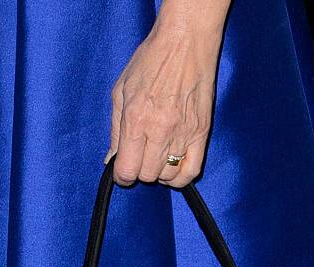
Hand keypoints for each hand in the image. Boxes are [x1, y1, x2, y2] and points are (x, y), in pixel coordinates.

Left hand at [105, 23, 223, 187]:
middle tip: (140, 156)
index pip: (127, 169)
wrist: (186, 42)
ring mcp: (183, 134)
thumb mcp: (121, 91)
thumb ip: (115, 130)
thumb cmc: (151, 61)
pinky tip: (174, 167)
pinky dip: (181, 177)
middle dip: (139, 170)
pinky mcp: (201, 133)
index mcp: (136, 120)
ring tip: (157, 157)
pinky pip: (192, 171)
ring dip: (159, 172)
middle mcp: (160, 130)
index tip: (121, 171)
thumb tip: (112, 159)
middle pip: (147, 175)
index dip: (121, 176)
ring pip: (168, 175)